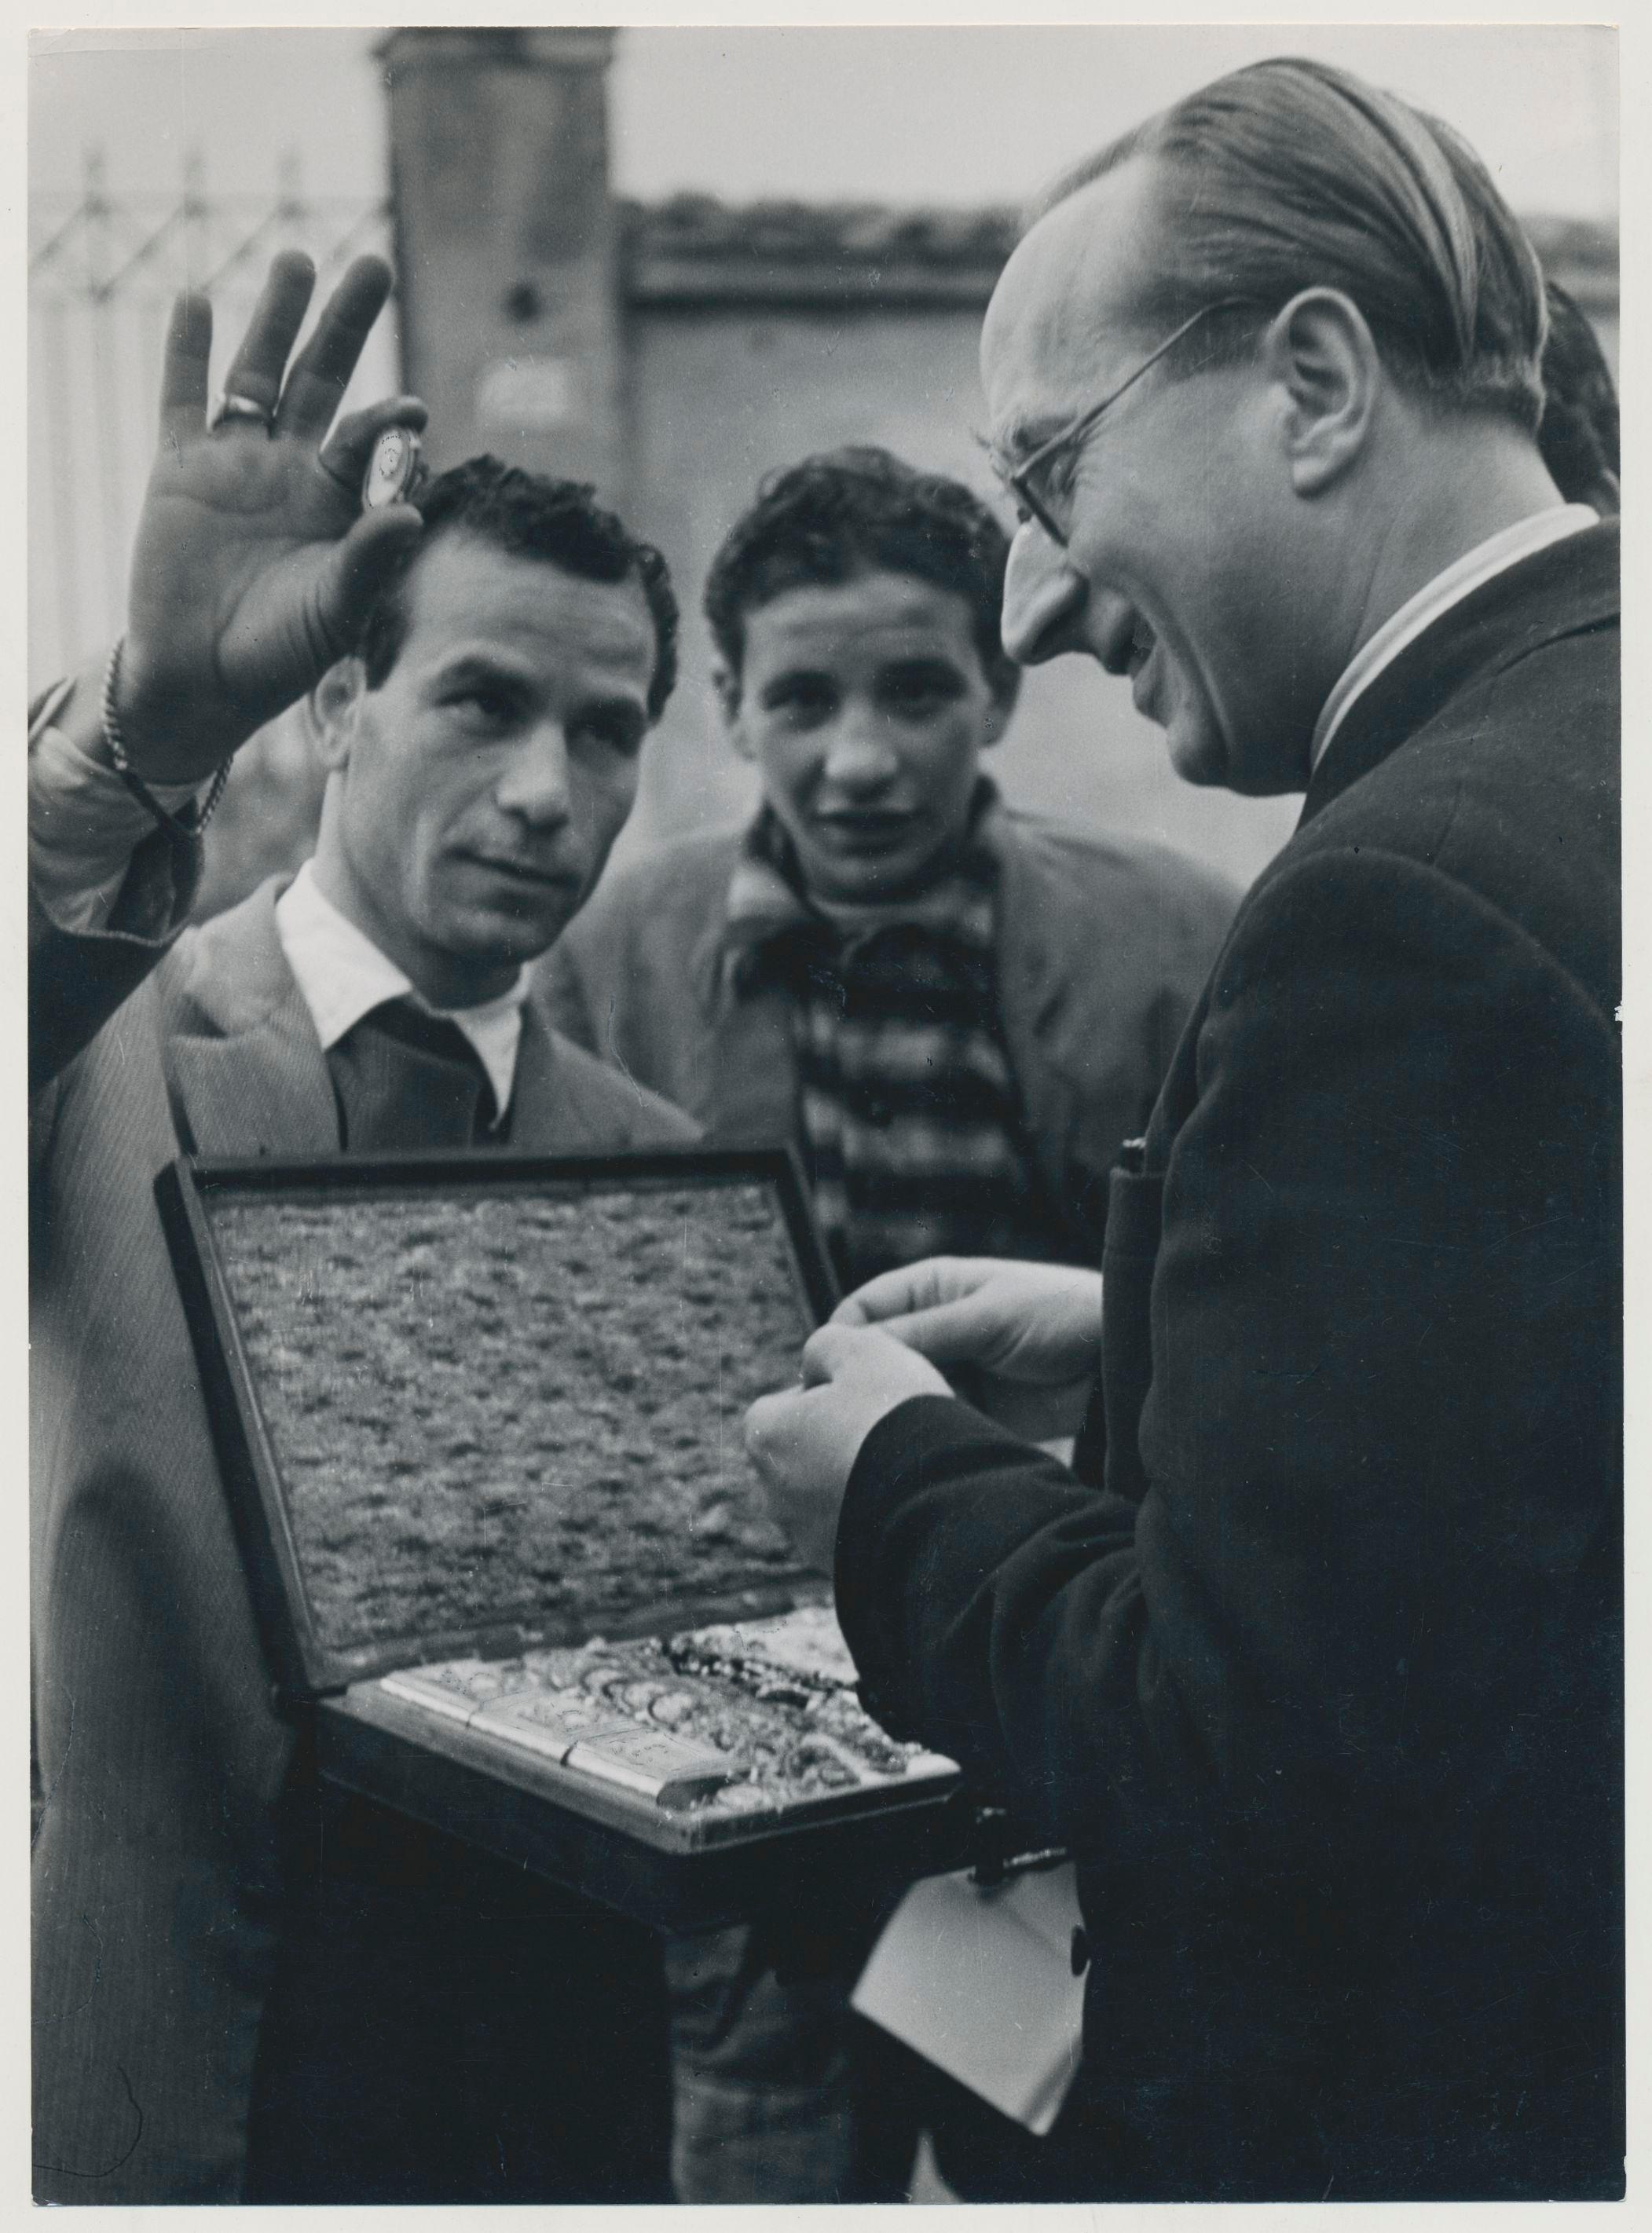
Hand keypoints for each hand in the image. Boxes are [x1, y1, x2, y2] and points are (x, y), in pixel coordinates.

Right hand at [115, 250, 426, 782]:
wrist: (201, 678)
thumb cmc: (279, 653)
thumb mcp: (333, 612)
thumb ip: (370, 563)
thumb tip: (414, 517)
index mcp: (337, 500)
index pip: (367, 441)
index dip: (387, 421)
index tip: (413, 409)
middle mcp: (291, 468)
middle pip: (322, 378)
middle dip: (345, 324)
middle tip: (374, 265)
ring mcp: (234, 461)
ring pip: (257, 373)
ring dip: (276, 317)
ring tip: (298, 259)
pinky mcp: (180, 466)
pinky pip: (183, 397)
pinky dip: (187, 351)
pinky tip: (197, 300)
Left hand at [744, 1326, 950, 1571]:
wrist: (941, 1503)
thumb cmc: (896, 1417)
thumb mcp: (862, 1349)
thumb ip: (826, 1344)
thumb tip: (813, 1364)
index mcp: (765, 1437)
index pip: (780, 1405)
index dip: (822, 1393)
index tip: (863, 1394)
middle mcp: (773, 1494)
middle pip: (801, 1453)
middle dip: (835, 1441)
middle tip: (888, 1430)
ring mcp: (807, 1538)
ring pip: (826, 1496)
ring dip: (855, 1481)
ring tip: (905, 1468)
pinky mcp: (841, 1570)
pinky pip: (854, 1533)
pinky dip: (874, 1517)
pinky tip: (910, 1502)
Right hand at [832, 1256, 1101, 1440]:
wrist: (1117, 1362)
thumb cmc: (1058, 1315)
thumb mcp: (986, 1316)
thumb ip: (922, 1332)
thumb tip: (855, 1347)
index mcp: (930, 1289)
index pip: (862, 1311)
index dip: (840, 1339)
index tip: (826, 1372)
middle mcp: (932, 1329)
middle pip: (874, 1358)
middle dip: (860, 1381)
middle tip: (847, 1412)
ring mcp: (949, 1371)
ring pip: (897, 1394)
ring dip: (890, 1412)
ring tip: (884, 1434)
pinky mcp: (967, 1411)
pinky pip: (928, 1423)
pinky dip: (919, 1435)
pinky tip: (913, 1449)